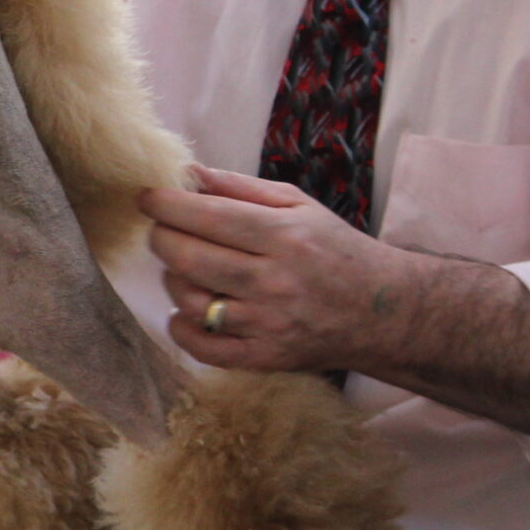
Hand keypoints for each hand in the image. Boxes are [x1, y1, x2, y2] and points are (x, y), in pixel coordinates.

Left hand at [145, 166, 420, 372]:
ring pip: (190, 300)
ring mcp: (268, 323)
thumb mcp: (298, 206)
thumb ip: (240, 187)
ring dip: (172, 280)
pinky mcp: (264, 357)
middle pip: (189, 258)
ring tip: (185, 268)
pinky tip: (188, 310)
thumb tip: (188, 172)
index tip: (146, 198)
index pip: (208, 216)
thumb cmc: (334, 250)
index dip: (167, 205)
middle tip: (161, 231)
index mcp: (284, 236)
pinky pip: (202, 346)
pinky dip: (181, 328)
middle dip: (161, 239)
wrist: (383, 312)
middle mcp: (274, 280)